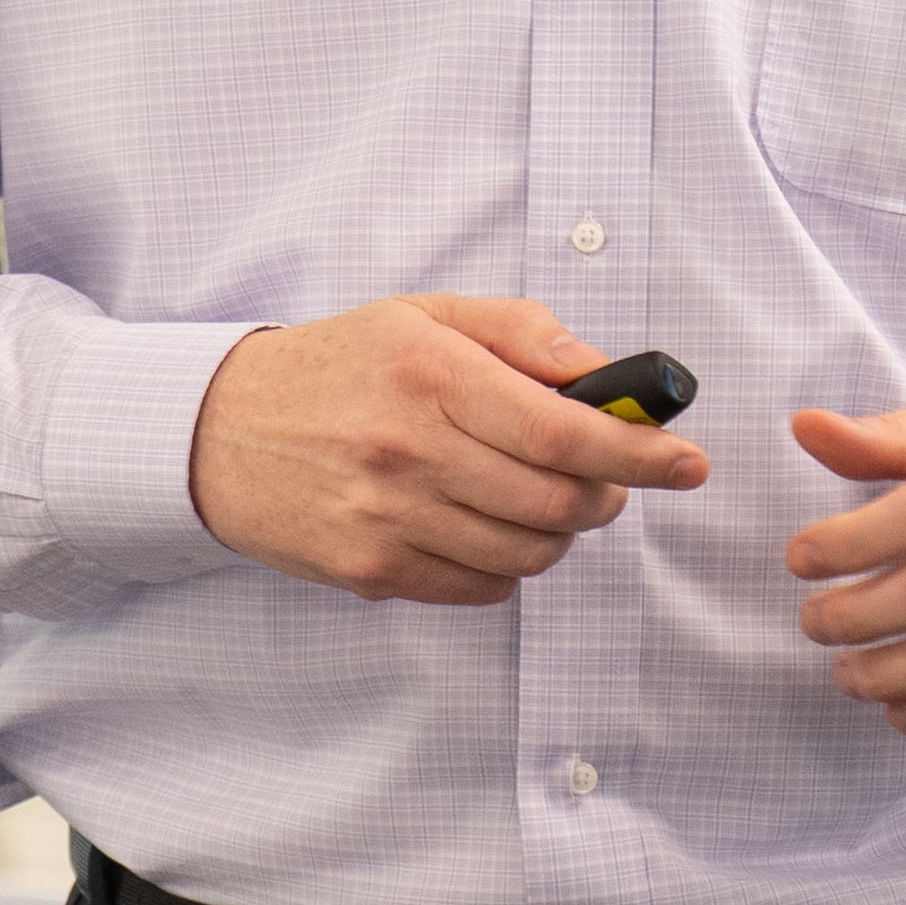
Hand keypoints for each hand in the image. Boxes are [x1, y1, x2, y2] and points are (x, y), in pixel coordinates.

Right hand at [191, 296, 712, 606]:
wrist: (219, 430)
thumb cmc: (339, 367)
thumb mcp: (424, 316)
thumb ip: (522, 334)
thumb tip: (608, 375)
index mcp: (430, 371)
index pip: (565, 429)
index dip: (641, 452)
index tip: (686, 463)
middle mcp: (408, 447)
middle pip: (558, 500)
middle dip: (607, 494)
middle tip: (608, 478)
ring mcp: (387, 517)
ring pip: (528, 554)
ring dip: (559, 534)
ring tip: (538, 498)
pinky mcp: (371, 570)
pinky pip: (481, 588)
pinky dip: (506, 565)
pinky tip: (483, 526)